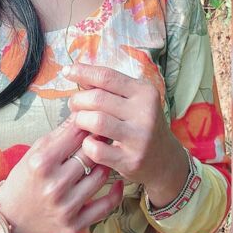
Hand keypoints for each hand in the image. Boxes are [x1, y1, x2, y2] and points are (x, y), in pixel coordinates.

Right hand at [0, 114, 124, 232]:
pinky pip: (105, 207)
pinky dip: (115, 193)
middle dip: (100, 141)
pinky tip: (116, 182)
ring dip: (105, 164)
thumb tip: (82, 112)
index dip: (88, 123)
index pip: (76, 135)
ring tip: (106, 156)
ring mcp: (65, 208)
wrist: (11, 218)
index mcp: (42, 163)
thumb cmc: (24, 180)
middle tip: (107, 135)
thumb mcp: (35, 151)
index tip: (96, 118)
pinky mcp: (74, 226)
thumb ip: (59, 133)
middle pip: (91, 154)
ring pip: (101, 176)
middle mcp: (54, 186)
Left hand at [66, 63, 188, 207]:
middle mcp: (145, 113)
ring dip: (80, 120)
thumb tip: (78, 74)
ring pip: (96, 121)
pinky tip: (90, 142)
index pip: (107, 76)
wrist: (166, 160)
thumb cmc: (141, 124)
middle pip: (97, 98)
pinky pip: (96, 149)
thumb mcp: (135, 100)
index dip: (83, 72)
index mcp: (144, 92)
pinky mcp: (131, 161)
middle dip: (78, 100)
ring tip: (80, 121)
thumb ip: (110, 88)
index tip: (67, 71)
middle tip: (74, 105)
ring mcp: (139, 138)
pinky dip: (87, 144)